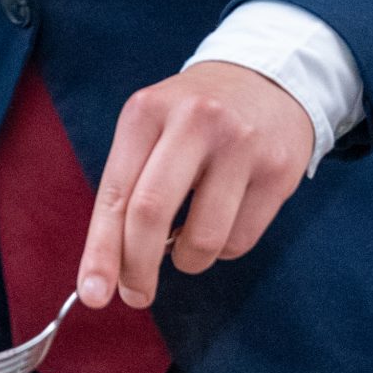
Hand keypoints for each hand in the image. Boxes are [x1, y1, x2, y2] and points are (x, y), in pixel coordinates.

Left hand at [76, 63, 315, 311]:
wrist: (267, 79)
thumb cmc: (194, 118)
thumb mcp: (153, 129)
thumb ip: (130, 188)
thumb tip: (111, 268)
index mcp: (148, 111)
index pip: (117, 193)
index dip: (101, 250)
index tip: (94, 293)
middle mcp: (194, 120)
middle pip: (151, 214)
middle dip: (138, 269)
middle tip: (137, 294)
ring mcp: (240, 144)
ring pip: (202, 240)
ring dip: (188, 260)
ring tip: (190, 238)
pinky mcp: (278, 169)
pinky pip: (240, 241)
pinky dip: (224, 247)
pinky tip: (226, 216)